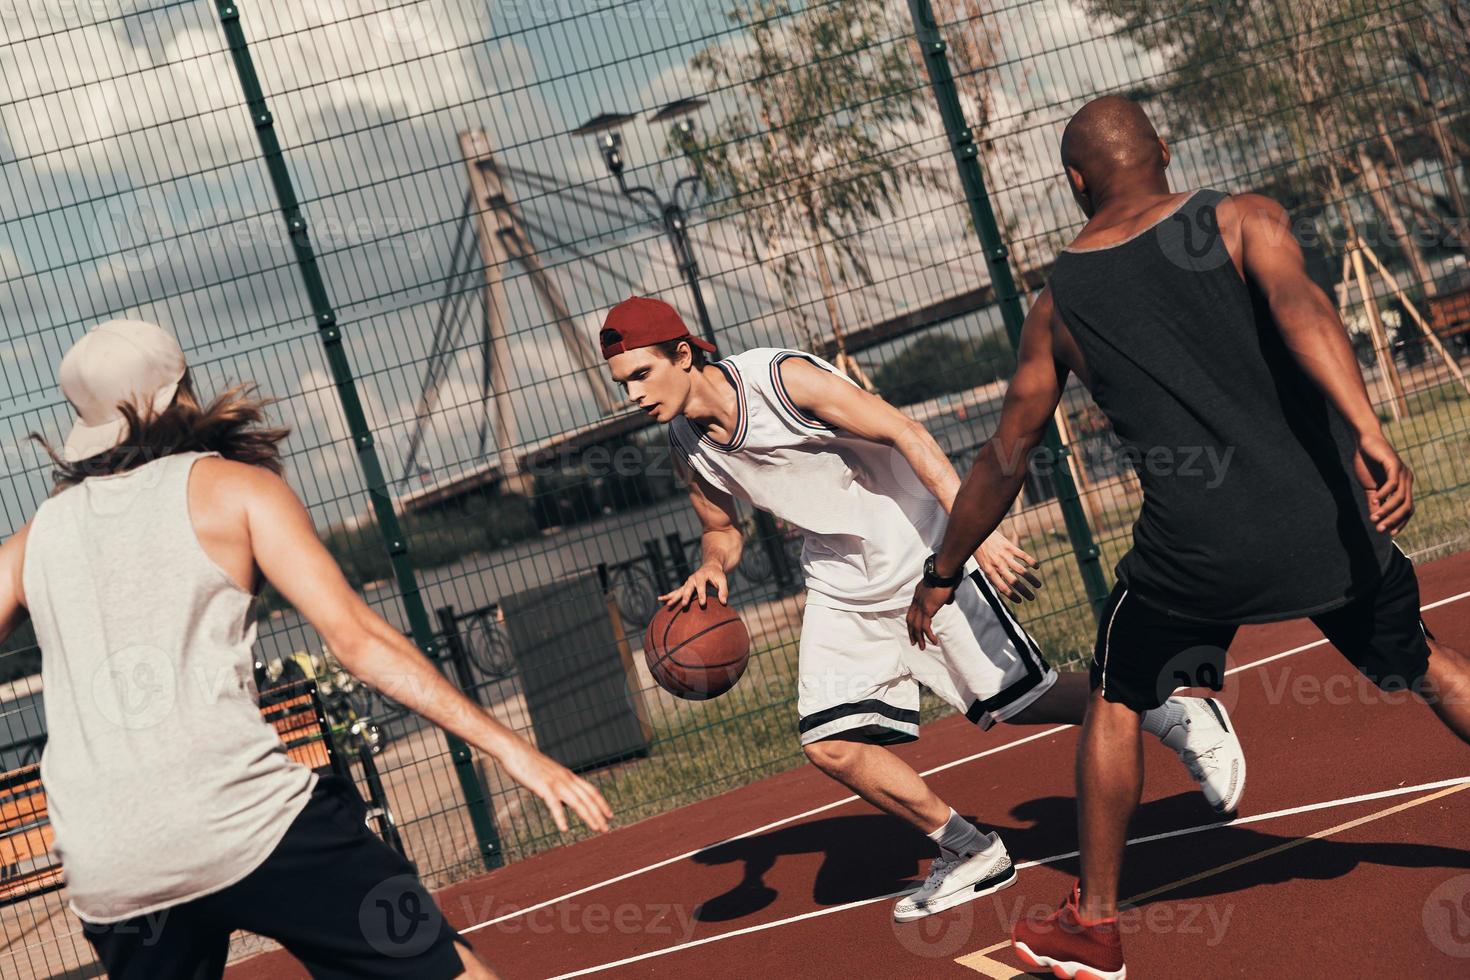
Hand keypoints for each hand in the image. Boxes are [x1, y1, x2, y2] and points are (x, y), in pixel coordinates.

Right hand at [498, 742, 612, 833]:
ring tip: (596, 828)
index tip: (610, 814)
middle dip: (599, 814)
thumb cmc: (530, 764)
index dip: (602, 803)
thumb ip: (559, 788)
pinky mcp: (543, 786)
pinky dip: (561, 817)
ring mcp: (556, 782)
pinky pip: (554, 804)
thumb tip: (566, 803)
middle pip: (588, 798)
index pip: (591, 790)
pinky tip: (565, 829)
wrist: (516, 751)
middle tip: (606, 828)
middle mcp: (566, 779)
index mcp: (568, 776)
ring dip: (588, 816)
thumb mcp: (549, 776)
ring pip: (577, 802)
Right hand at [659, 562, 728, 608]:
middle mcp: (692, 579)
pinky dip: (669, 595)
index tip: (702, 604)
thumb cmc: (717, 575)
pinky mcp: (685, 587)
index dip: (702, 595)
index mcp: (701, 576)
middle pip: (687, 588)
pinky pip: (676, 592)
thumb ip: (724, 590)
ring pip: (679, 590)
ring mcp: (687, 583)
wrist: (710, 566)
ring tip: (667, 604)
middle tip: (683, 605)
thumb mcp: (723, 580)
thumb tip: (724, 602)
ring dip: (673, 597)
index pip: (701, 586)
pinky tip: (661, 599)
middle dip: (685, 597)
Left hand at [906, 581, 954, 650]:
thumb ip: (944, 596)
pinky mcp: (927, 610)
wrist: (942, 571)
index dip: (912, 621)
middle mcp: (917, 601)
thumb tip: (948, 601)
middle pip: (910, 620)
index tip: (913, 629)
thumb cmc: (944, 576)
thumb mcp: (942, 587)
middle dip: (911, 632)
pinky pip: (925, 627)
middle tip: (913, 642)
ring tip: (922, 647)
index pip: (912, 611)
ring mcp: (921, 606)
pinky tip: (933, 641)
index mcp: (918, 595)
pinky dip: (928, 636)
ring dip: (918, 638)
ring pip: (916, 626)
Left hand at [974, 531, 1041, 600]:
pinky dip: (1031, 561)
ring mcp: (1004, 555)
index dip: (1012, 596)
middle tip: (1032, 598)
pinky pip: (1023, 555)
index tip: (1020, 601)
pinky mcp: (1009, 546)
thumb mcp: (982, 566)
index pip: (1002, 587)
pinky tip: (1036, 567)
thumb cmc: (980, 552)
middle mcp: (997, 564)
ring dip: (1031, 579)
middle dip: (1024, 591)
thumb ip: (992, 577)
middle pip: (1014, 581)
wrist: (977, 533)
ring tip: (1038, 586)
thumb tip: (1003, 590)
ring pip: (1021, 570)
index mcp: (989, 571)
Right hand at [1353, 431, 1413, 535]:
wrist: (1364, 441)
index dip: (1400, 522)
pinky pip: (1392, 484)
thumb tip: (1375, 518)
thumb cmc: (1367, 462)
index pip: (1407, 509)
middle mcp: (1407, 480)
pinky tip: (1373, 499)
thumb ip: (1373, 501)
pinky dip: (1383, 494)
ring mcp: (1402, 472)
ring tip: (1374, 517)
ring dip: (1387, 510)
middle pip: (1406, 506)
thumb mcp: (1370, 487)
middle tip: (1379, 529)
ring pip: (1400, 498)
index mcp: (1404, 486)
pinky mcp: (1394, 464)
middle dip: (1393, 520)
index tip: (1388, 533)